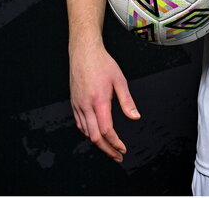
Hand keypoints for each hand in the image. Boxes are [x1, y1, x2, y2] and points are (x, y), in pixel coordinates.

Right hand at [69, 43, 140, 161]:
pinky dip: (88, 133)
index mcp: (99, 100)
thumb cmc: (102, 63)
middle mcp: (86, 105)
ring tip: (109, 149)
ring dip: (97, 143)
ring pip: (86, 132)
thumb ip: (127, 101)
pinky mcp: (74, 103)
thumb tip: (135, 117)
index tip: (123, 148)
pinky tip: (96, 135)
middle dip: (107, 149)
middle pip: (94, 137)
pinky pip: (80, 124)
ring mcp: (78, 105)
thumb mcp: (119, 80)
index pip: (106, 130)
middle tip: (117, 156)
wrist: (83, 52)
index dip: (115, 143)